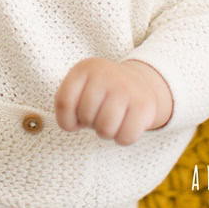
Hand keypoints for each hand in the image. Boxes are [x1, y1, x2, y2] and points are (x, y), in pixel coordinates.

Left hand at [54, 57, 169, 146]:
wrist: (138, 82)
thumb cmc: (101, 93)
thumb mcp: (80, 88)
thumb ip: (66, 104)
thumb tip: (73, 125)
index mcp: (84, 68)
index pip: (64, 101)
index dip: (66, 120)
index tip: (75, 120)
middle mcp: (105, 74)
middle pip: (86, 116)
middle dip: (90, 123)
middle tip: (99, 114)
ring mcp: (125, 88)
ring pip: (105, 129)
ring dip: (105, 132)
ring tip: (110, 120)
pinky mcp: (143, 104)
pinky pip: (126, 137)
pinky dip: (122, 138)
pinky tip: (124, 126)